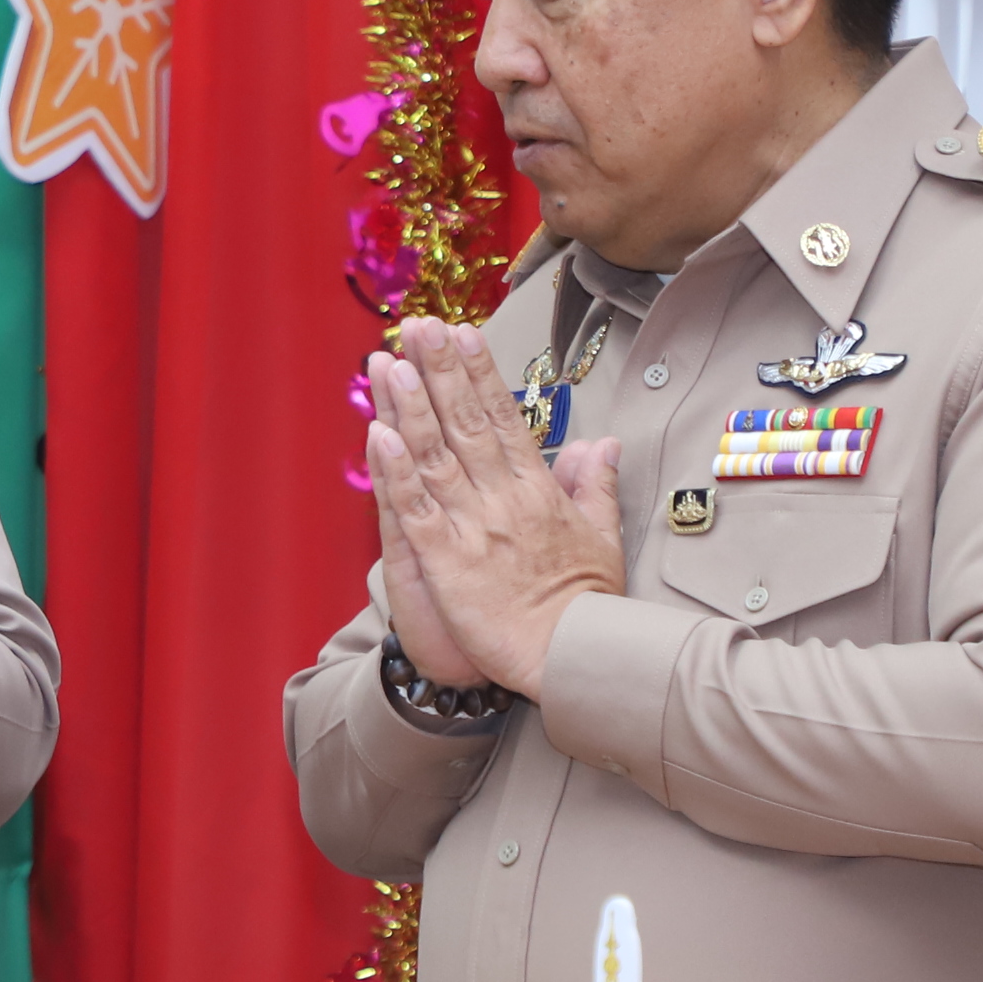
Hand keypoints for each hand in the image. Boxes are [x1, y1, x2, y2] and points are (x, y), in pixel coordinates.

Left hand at [362, 321, 624, 695]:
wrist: (574, 657)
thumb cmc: (588, 603)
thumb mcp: (602, 536)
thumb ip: (595, 484)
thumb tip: (600, 442)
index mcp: (538, 489)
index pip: (505, 418)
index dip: (479, 373)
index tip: (461, 333)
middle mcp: (504, 498)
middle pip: (467, 422)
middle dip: (440, 370)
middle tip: (419, 324)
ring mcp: (474, 527)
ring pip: (437, 456)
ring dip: (412, 406)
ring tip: (393, 360)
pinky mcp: (448, 561)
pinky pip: (416, 509)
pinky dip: (396, 472)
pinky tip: (379, 434)